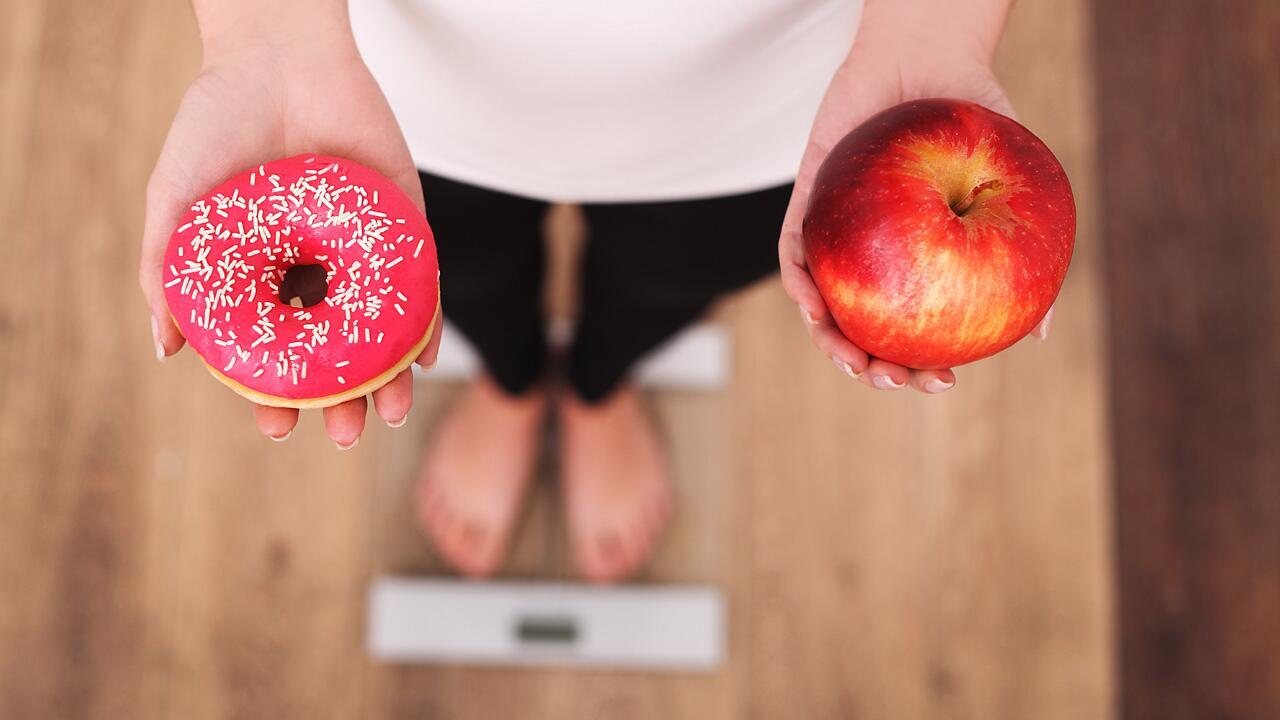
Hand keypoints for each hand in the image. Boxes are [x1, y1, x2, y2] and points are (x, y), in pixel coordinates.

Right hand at [139, 17, 440, 446]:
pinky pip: (421, 283)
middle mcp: (316, 272)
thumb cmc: (216, 125)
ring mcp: (362, 251)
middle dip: (341, 400)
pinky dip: (425, 322)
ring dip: (387, 377)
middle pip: (336, 352)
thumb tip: (166, 350)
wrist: (276, 57)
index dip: (277, 393)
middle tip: (344, 434)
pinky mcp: (404, 224)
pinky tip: (421, 360)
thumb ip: (167, 272)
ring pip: (381, 330)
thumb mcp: (177, 201)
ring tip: (385, 413)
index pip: (277, 351)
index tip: (277, 428)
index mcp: (266, 276)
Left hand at [778, 7, 1050, 393]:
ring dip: (829, 340)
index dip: (921, 366)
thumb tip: (1041, 332)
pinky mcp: (806, 203)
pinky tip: (814, 303)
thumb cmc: (974, 120)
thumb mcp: (1011, 186)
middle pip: (862, 329)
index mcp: (918, 262)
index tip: (941, 382)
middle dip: (871, 369)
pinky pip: (794, 251)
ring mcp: (837, 234)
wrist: (929, 58)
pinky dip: (800, 283)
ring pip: (822, 304)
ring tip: (853, 361)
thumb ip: (1023, 253)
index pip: (913, 330)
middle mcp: (875, 256)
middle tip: (892, 380)